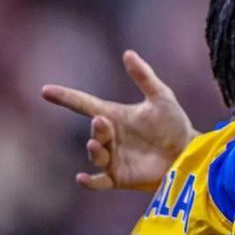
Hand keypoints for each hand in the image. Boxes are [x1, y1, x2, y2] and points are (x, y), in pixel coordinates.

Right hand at [41, 50, 197, 191]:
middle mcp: (110, 136)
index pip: (84, 105)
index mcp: (115, 116)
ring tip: (98, 142)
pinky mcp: (119, 177)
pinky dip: (89, 182)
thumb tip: (127, 52)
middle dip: (96, 127)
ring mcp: (113, 158)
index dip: (66, 97)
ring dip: (94, 149)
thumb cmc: (174, 123)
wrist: (188, 151)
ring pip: (96, 154)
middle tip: (102, 121)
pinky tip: (82, 178)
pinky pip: (99, 181)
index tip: (46, 90)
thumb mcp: (161, 97)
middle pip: (94, 130)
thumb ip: (144, 77)